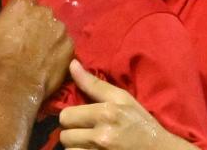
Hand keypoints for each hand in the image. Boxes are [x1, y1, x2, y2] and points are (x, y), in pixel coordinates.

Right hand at [0, 0, 72, 99]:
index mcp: (22, 4)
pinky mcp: (70, 45)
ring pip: (55, 27)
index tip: (21, 18)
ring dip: (50, 34)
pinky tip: (50, 60)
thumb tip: (4, 15)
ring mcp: (59, 28)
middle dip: (38, 21)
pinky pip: (64, 43)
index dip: (25, 6)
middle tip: (30, 37)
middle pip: (43, 11)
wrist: (16, 85)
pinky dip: (59, 49)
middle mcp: (44, 11)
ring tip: (41, 51)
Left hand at [58, 60, 195, 149]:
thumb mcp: (123, 99)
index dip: (71, 117)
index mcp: (106, 114)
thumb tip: (72, 64)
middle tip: (85, 132)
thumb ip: (94, 84)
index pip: (66, 116)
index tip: (80, 118)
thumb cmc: (141, 124)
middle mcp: (101, 136)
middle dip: (73, 133)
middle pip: (65, 136)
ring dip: (77, 148)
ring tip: (89, 144)